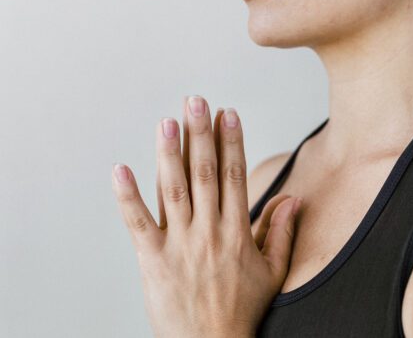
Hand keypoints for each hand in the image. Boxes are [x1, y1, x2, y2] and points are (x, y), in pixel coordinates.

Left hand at [111, 95, 302, 337]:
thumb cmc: (242, 312)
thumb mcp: (273, 274)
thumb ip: (281, 233)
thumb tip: (292, 199)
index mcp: (237, 231)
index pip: (235, 176)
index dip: (231, 142)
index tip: (228, 113)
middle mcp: (209, 231)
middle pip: (204, 173)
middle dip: (200, 134)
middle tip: (196, 101)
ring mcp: (180, 244)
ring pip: (173, 189)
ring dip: (169, 152)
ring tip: (167, 121)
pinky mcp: (153, 260)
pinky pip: (138, 223)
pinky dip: (128, 196)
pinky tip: (120, 169)